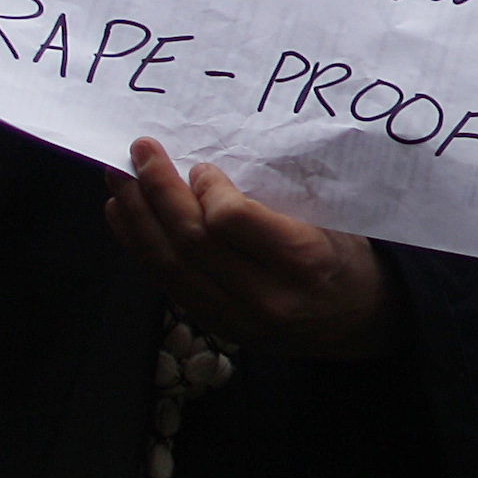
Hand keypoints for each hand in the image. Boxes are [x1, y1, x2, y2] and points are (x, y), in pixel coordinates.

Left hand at [104, 137, 390, 358]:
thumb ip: (282, 198)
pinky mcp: (216, 326)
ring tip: (117, 180)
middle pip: (193, 243)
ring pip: (170, 267)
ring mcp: (236, 319)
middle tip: (140, 151)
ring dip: (137, 219)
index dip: (208, 189)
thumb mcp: (337, 219)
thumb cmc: (350, 255)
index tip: (202, 165)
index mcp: (305, 261)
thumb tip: (217, 162)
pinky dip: (141, 248)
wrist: (359, 323)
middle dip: (158, 192)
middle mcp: (265, 297)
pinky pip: (169, 285)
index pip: (233, 223)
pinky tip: (125, 218)